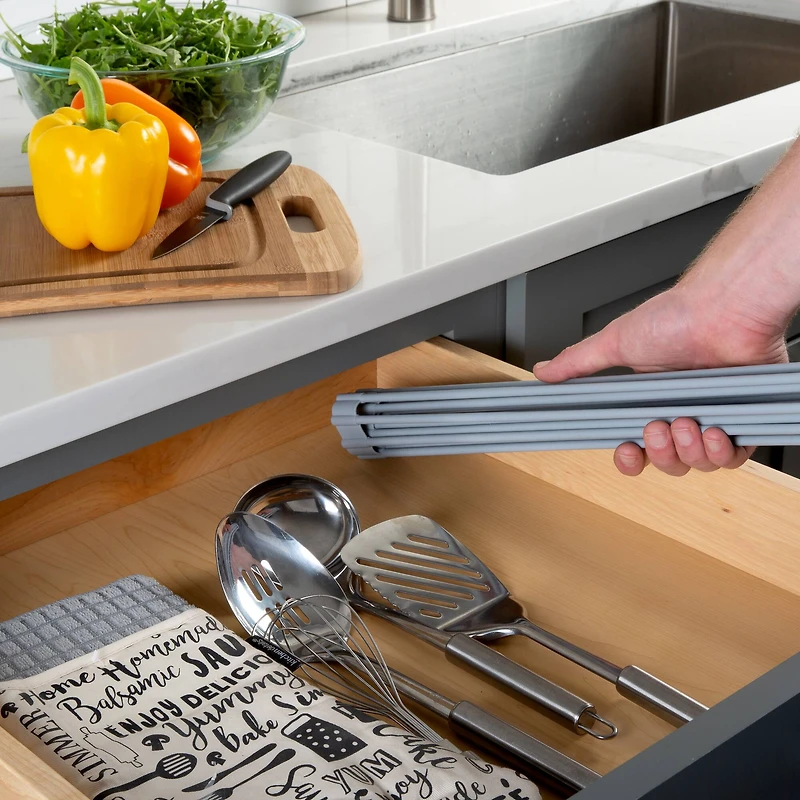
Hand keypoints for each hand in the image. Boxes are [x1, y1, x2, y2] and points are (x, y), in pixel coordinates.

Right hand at [533, 283, 788, 475]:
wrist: (724, 308)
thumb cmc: (679, 316)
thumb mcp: (615, 341)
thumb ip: (578, 362)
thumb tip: (545, 371)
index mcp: (650, 398)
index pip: (636, 444)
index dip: (630, 456)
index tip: (627, 450)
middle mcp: (680, 409)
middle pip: (666, 461)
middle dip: (660, 453)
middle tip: (657, 427)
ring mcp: (712, 415)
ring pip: (697, 462)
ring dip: (689, 451)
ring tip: (686, 423)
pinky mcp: (744, 418)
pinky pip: (733, 456)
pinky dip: (722, 451)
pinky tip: (713, 431)